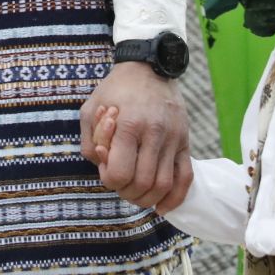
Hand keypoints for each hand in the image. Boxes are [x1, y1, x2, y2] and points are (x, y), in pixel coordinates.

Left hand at [80, 62, 190, 211]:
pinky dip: (175, 198)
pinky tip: (162, 207)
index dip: (109, 180)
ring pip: (163, 186)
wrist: (149, 67)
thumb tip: (101, 165)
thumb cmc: (116, 89)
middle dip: (126, 193)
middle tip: (120, 184)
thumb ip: (88, 141)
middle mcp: (154, 132)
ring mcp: (173, 138)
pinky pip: (186, 178)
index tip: (106, 171)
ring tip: (136, 193)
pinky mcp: (185, 141)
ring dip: (147, 199)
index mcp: (129, 124)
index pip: (120, 173)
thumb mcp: (90, 109)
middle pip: (142, 184)